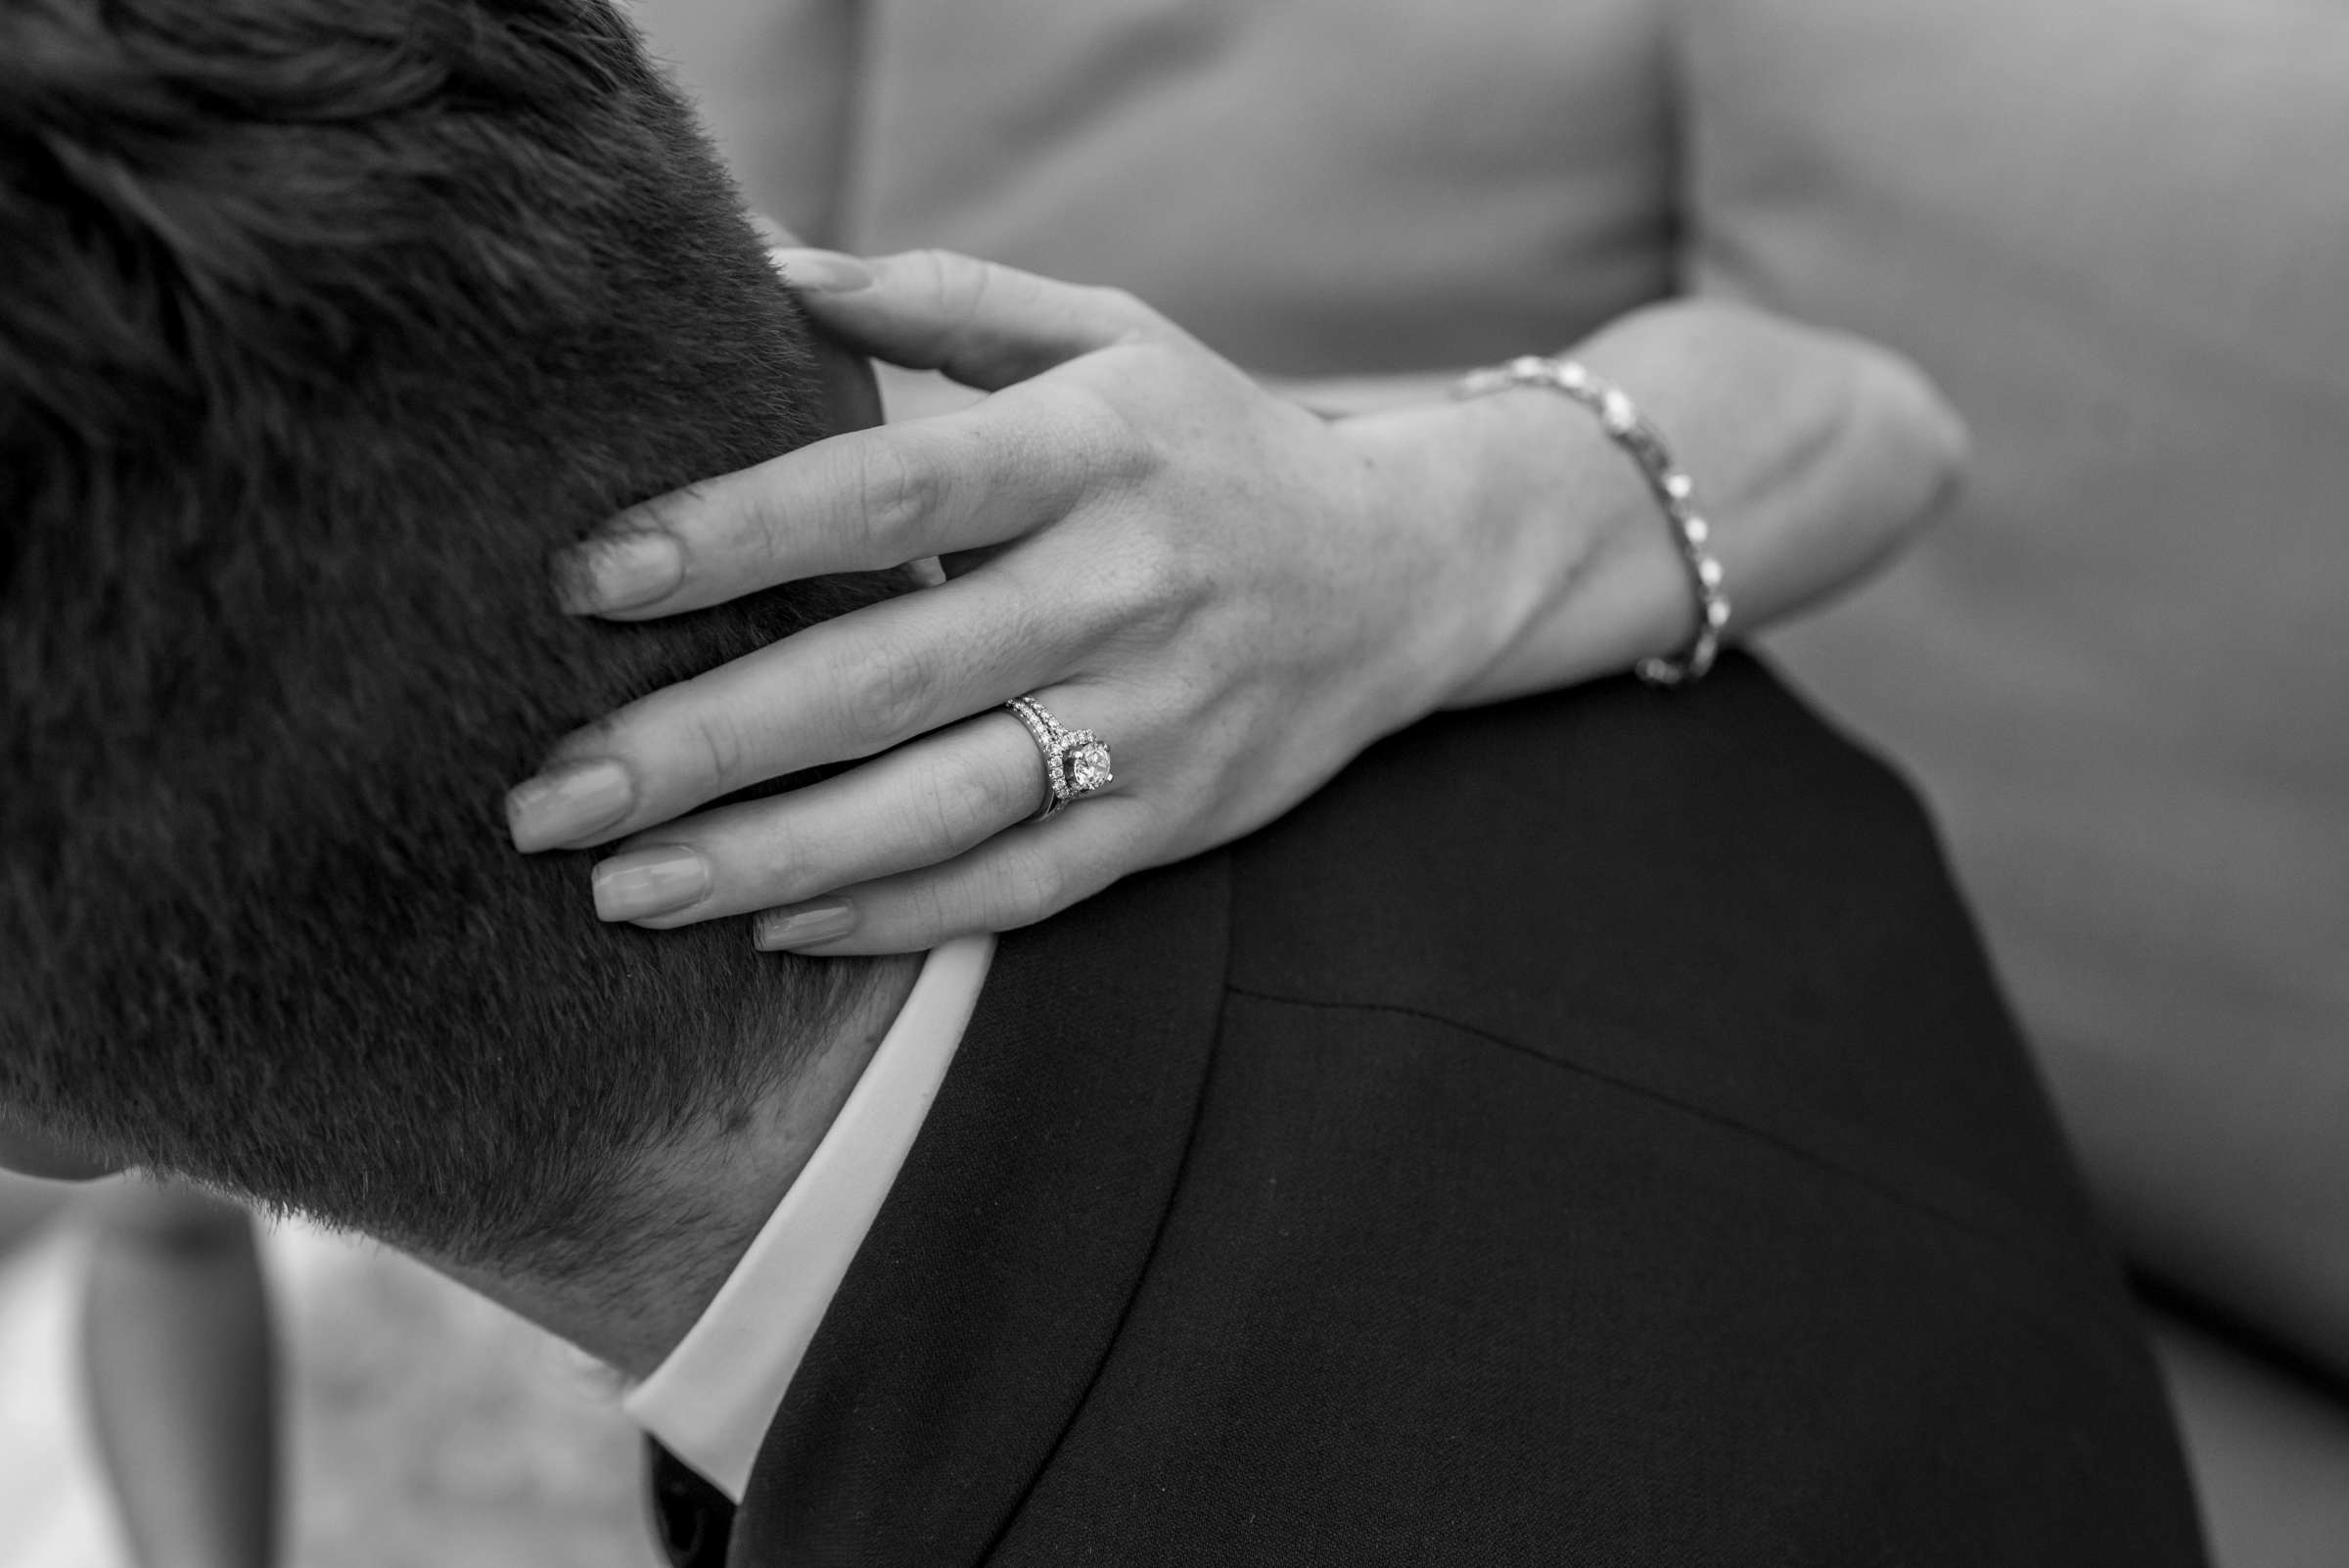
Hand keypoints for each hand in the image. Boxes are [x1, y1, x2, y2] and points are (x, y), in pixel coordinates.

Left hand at [505, 249, 1552, 951]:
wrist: (1405, 574)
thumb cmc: (1209, 442)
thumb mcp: (1103, 334)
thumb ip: (933, 300)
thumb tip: (754, 257)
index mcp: (1095, 449)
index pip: (894, 491)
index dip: (738, 536)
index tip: (587, 580)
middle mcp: (1127, 588)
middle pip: (891, 674)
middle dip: (706, 743)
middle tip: (545, 795)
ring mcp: (1159, 717)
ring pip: (946, 807)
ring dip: (775, 857)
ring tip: (625, 888)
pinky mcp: (1176, 817)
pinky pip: (1023, 884)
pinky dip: (898, 915)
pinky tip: (772, 926)